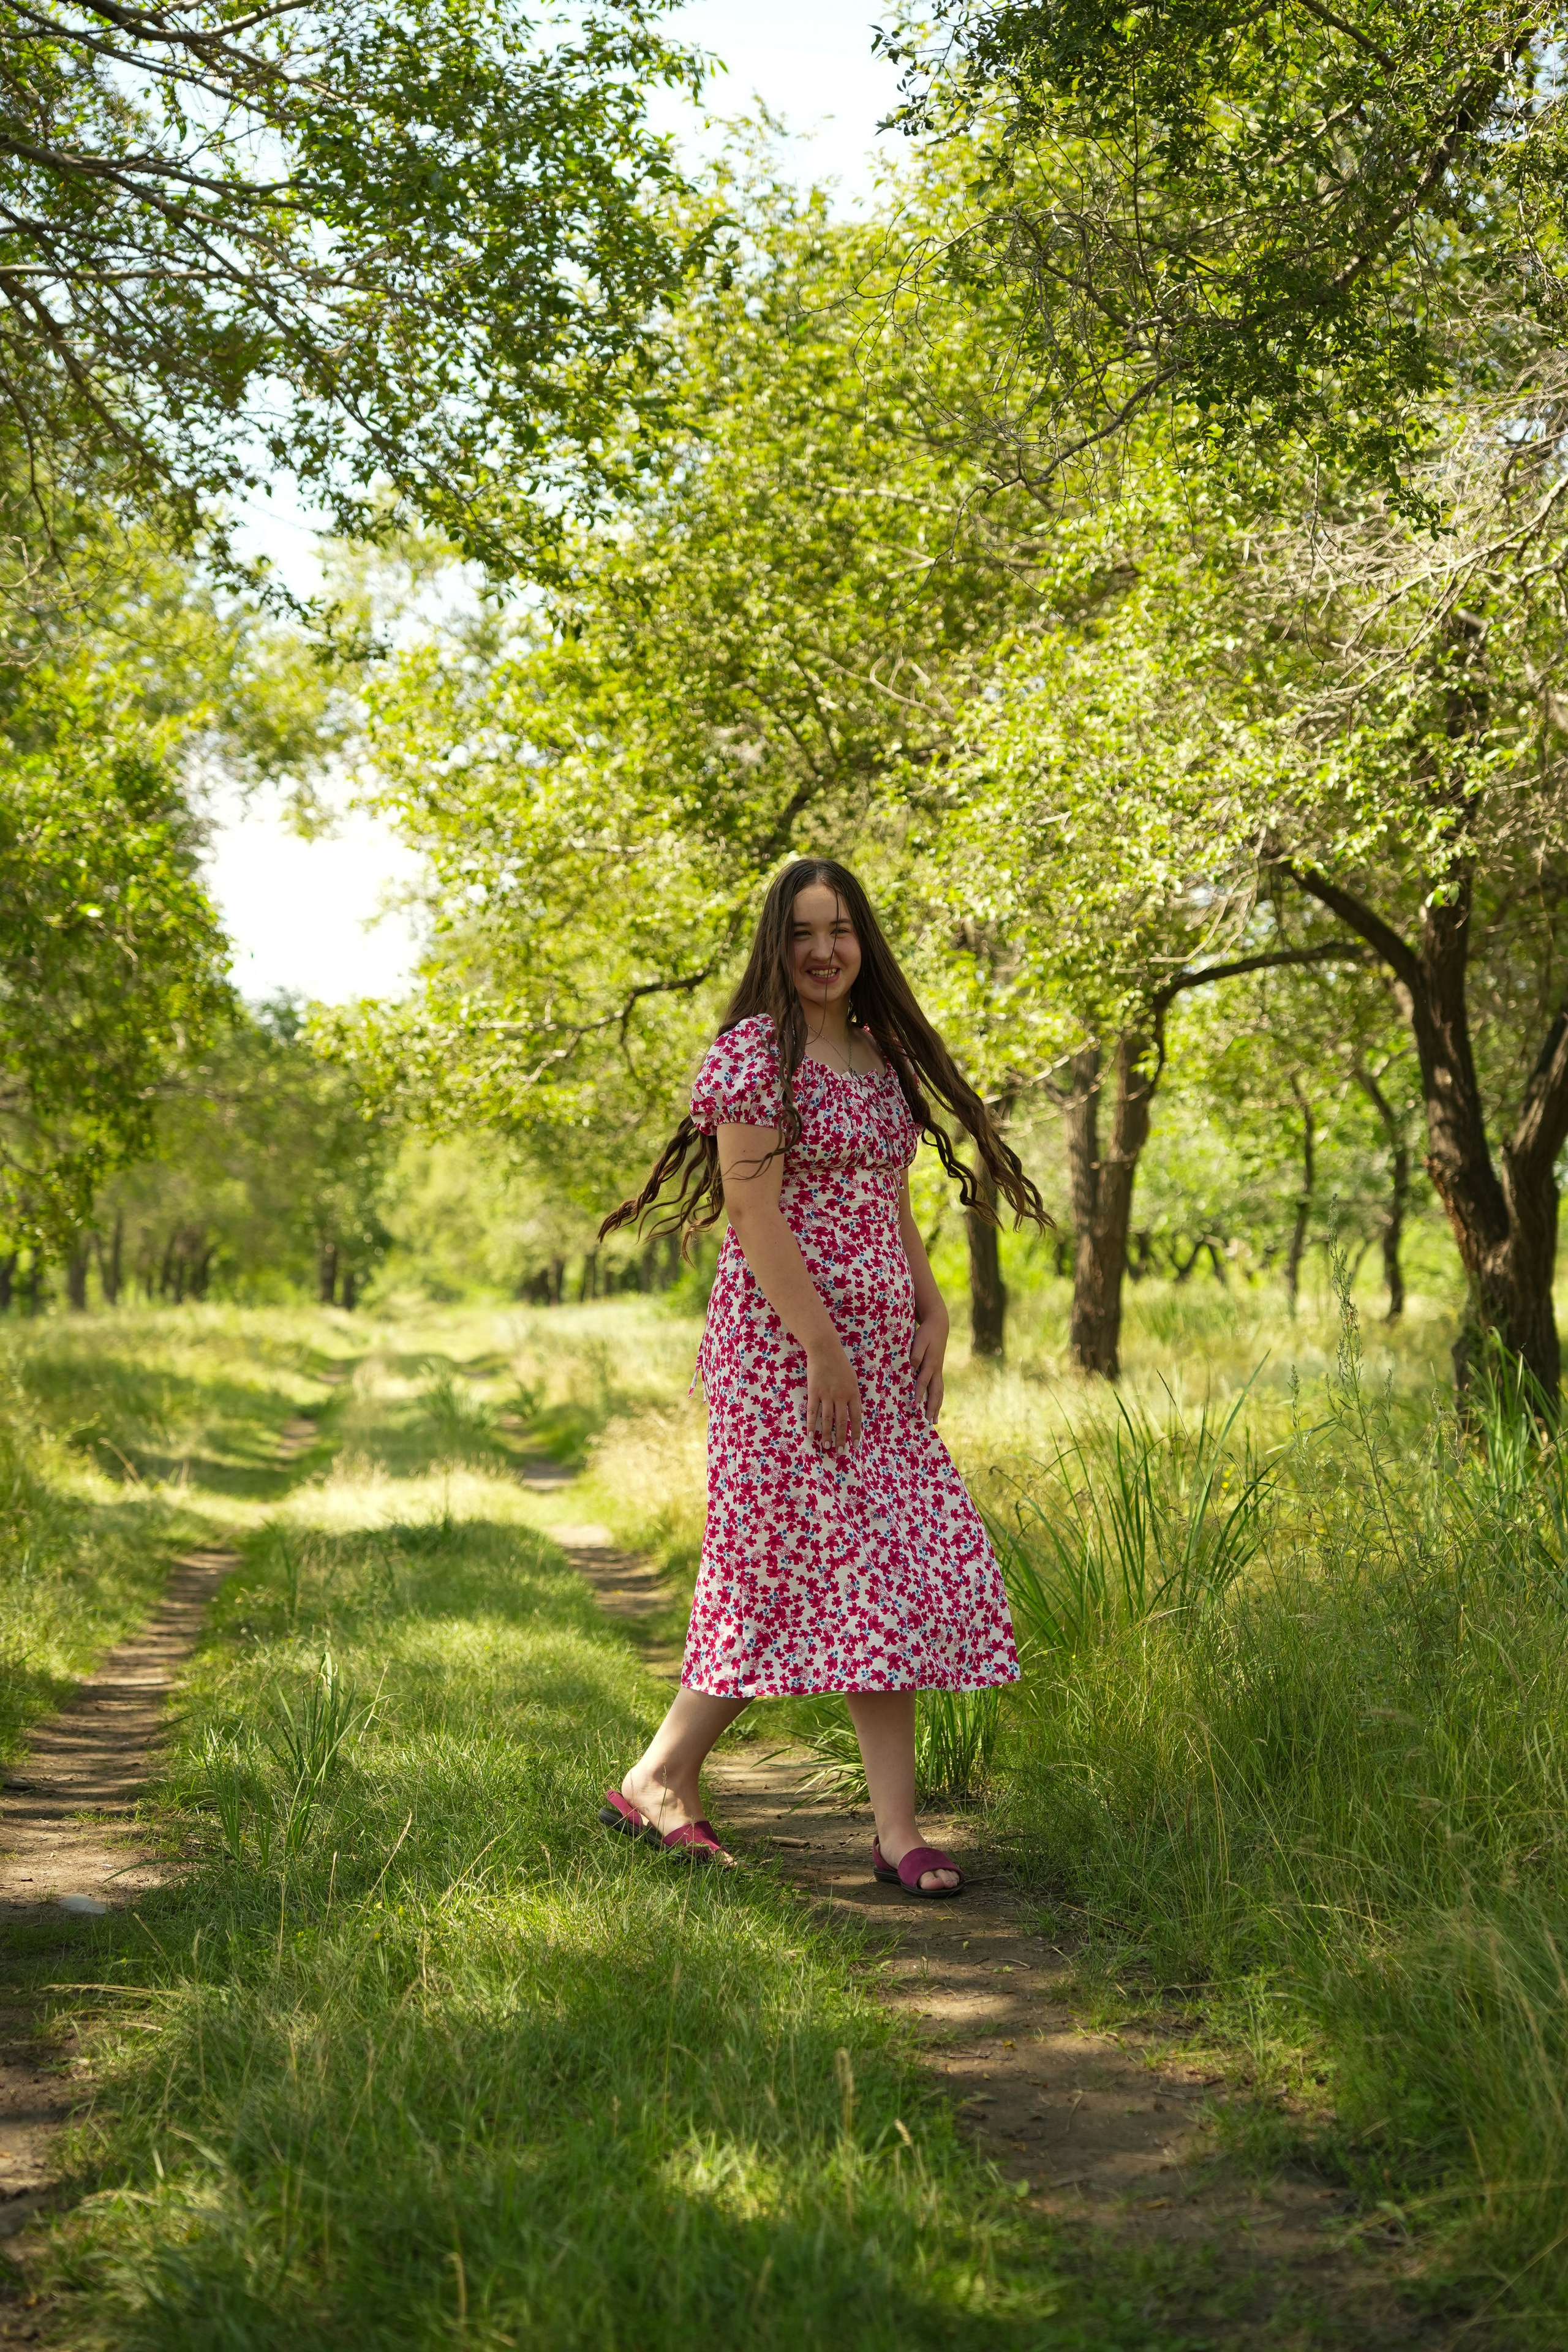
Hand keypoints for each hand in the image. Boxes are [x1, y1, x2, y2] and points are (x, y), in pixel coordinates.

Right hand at [805, 1336, 861, 1452]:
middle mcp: (841, 1396)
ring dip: (826, 1435)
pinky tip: (810, 1434)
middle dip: (840, 1438)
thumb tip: (858, 1413)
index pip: (856, 1418)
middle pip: (841, 1422)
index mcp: (853, 1393)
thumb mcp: (853, 1379)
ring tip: (826, 1447)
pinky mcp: (814, 1392)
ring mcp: (827, 1394)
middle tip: (839, 1451)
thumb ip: (854, 1397)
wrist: (825, 1349)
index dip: (856, 1433)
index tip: (855, 1445)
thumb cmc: (840, 1364)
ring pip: (827, 1419)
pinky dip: (811, 1424)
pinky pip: (812, 1411)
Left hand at [910, 1309, 947, 1424]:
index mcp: (931, 1364)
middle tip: (929, 1422)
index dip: (918, 1395)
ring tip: (934, 1420)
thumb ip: (916, 1354)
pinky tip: (935, 1406)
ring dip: (936, 1407)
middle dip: (932, 1408)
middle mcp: (936, 1370)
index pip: (923, 1382)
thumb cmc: (926, 1333)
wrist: (938, 1326)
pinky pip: (939, 1388)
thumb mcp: (919, 1340)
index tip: (914, 1407)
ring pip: (939, 1392)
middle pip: (935, 1393)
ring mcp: (939, 1371)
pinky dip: (938, 1399)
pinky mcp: (938, 1370)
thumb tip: (912, 1368)